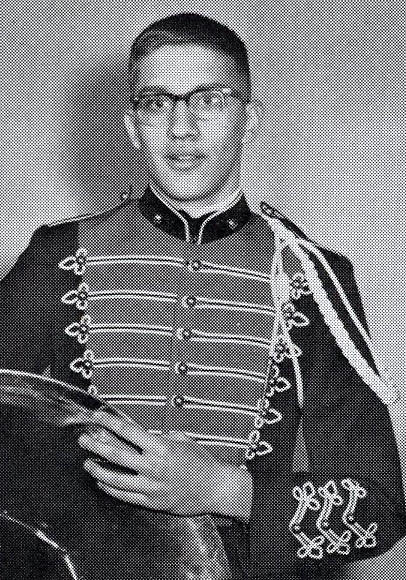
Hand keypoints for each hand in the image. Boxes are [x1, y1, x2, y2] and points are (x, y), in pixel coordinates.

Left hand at [78, 411, 251, 518]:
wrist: (215, 488)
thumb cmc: (201, 462)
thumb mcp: (183, 440)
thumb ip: (162, 437)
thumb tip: (145, 436)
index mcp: (160, 447)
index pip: (128, 431)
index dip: (109, 422)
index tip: (97, 417)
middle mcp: (152, 466)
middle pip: (116, 454)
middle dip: (96, 445)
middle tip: (83, 440)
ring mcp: (151, 486)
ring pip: (115, 479)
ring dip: (98, 470)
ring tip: (87, 464)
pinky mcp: (152, 502)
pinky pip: (125, 496)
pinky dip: (110, 489)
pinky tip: (102, 483)